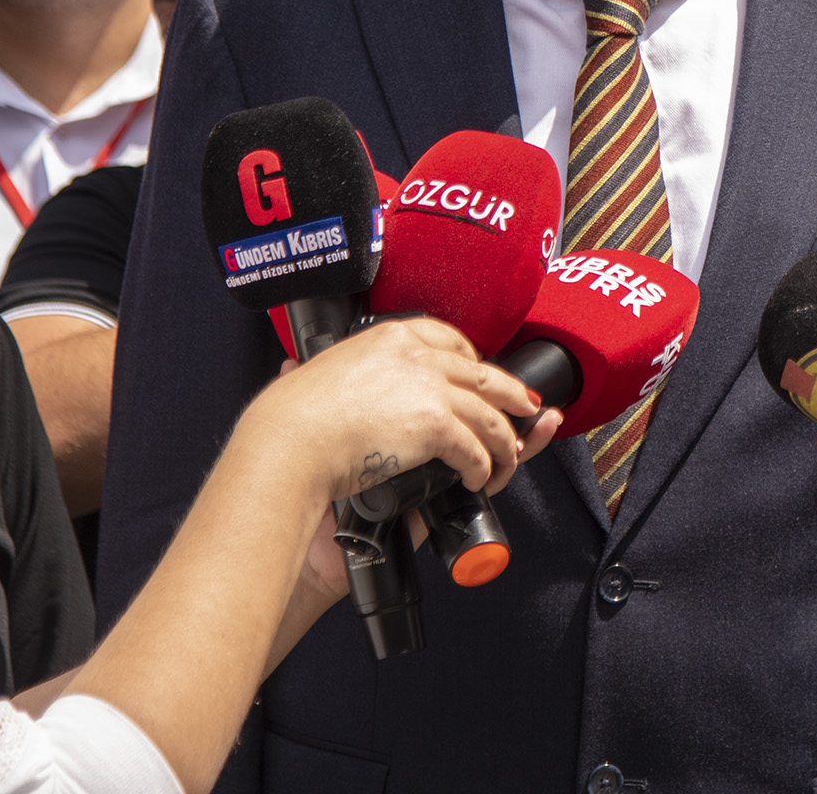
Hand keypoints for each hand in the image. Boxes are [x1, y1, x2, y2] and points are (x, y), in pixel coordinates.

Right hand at [252, 320, 560, 509]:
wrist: (290, 441)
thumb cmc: (289, 417)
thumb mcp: (308, 376)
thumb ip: (317, 373)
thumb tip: (291, 364)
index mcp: (391, 337)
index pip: (447, 337)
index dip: (472, 357)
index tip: (481, 370)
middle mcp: (418, 355)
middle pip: (482, 373)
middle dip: (510, 392)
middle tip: (527, 406)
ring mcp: (432, 388)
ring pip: (488, 414)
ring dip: (504, 442)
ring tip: (508, 458)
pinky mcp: (437, 425)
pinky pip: (474, 449)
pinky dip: (482, 467)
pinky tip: (478, 479)